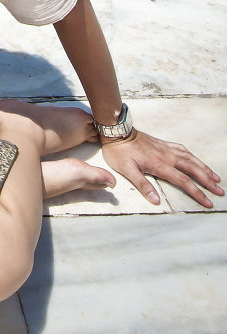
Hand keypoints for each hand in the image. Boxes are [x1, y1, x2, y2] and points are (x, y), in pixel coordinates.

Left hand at [102, 129, 222, 208]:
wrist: (117, 131)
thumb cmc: (120, 152)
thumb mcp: (127, 170)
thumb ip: (142, 185)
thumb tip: (156, 200)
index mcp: (160, 165)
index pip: (184, 182)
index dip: (197, 193)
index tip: (208, 202)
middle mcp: (167, 156)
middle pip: (193, 170)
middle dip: (207, 181)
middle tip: (220, 191)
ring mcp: (166, 149)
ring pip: (191, 159)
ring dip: (204, 168)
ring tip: (215, 177)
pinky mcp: (163, 144)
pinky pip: (182, 150)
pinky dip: (192, 156)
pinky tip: (195, 159)